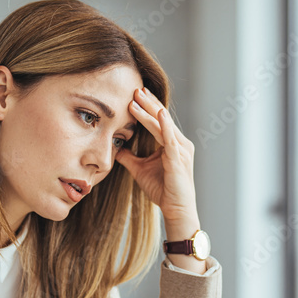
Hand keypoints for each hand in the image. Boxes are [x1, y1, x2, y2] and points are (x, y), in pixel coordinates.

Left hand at [115, 88, 198, 225]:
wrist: (176, 209)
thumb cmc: (163, 190)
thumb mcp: (140, 170)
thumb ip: (130, 158)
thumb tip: (117, 148)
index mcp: (173, 144)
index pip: (159, 120)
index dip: (148, 106)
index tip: (136, 94)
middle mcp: (180, 143)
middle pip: (162, 118)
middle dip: (148, 102)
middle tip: (135, 88)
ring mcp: (181, 150)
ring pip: (163, 125)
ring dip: (150, 111)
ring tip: (137, 98)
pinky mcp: (179, 159)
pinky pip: (170, 139)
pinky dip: (165, 125)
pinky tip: (159, 113)